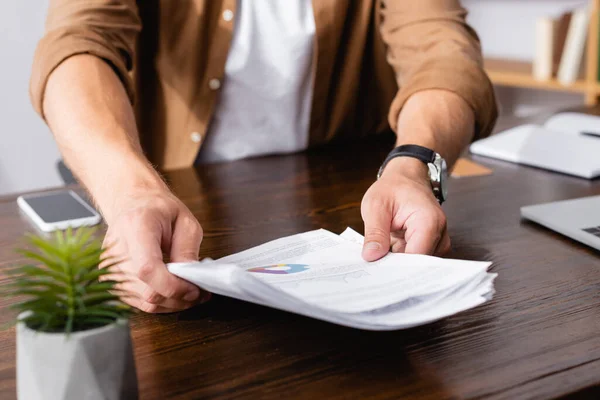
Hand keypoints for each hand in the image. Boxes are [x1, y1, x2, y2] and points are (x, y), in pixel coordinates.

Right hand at [101, 189, 209, 312]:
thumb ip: (187, 250)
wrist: (132, 205)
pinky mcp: (110, 282)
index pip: (148, 269)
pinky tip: (173, 293)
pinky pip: (139, 303)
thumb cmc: (158, 210)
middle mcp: (116, 251)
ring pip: (145, 302)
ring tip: (190, 291)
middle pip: (147, 291)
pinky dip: (161, 303)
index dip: (173, 286)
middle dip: (179, 297)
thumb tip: (190, 279)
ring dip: (172, 303)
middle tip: (200, 291)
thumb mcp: (185, 221)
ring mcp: (109, 269)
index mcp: (136, 228)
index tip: (194, 288)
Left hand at [360, 157, 450, 260]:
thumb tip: (371, 256)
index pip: (416, 257)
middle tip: (372, 264)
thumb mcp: (375, 205)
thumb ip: (375, 232)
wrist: (406, 178)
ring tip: (381, 250)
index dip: (396, 267)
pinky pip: (415, 259)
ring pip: (416, 264)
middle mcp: (439, 234)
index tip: (377, 271)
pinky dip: (400, 257)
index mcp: (429, 222)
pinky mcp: (432, 245)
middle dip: (395, 266)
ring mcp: (438, 241)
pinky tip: (388, 250)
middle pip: (418, 264)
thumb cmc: (392, 188)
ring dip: (397, 261)